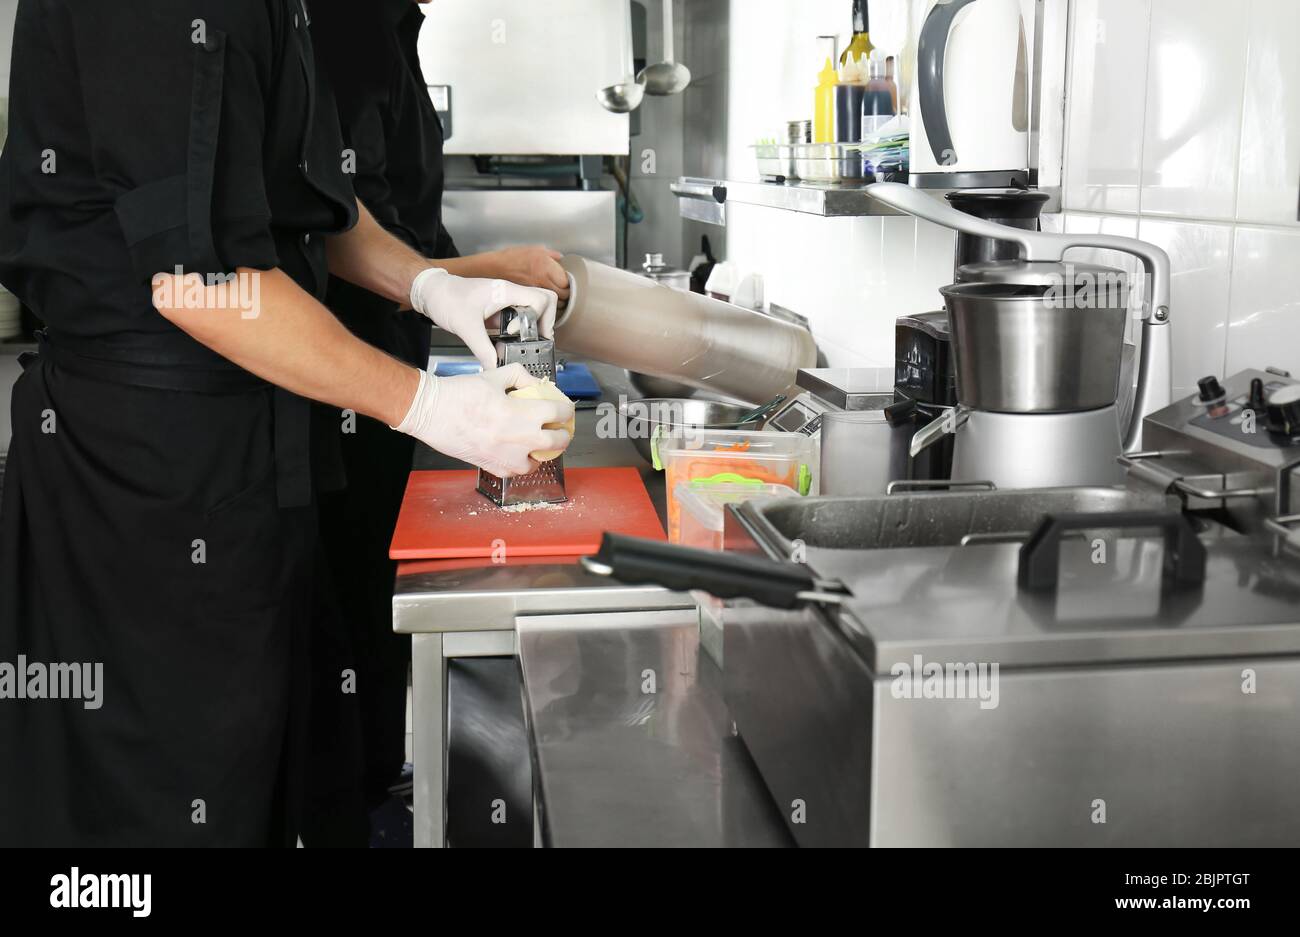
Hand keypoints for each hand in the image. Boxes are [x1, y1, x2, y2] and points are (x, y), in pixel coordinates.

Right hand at [391, 364, 575, 477]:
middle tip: (559, 428)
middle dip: (563, 434)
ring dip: (542, 452)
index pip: (560, 412)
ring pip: (539, 461)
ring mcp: (507, 456)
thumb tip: (536, 384)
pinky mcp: (493, 467)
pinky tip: (518, 452)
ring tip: (538, 443)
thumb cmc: (459, 394)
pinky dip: (521, 462)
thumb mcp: (494, 376)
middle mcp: (521, 438)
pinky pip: (517, 470)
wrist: (431, 412)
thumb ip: (520, 377)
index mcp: (524, 413)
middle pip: (558, 441)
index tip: (565, 408)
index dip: (567, 409)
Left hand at [410, 267, 557, 370]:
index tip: (531, 335)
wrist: (430, 291)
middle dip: (545, 321)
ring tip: (522, 340)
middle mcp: (508, 292)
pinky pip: (517, 313)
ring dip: (531, 324)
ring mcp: (504, 297)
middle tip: (537, 338)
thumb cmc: (445, 298)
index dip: (542, 319)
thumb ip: (483, 350)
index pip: (541, 299)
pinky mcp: (497, 305)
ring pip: (531, 307)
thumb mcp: (466, 328)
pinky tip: (507, 338)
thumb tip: (495, 367)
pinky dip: (518, 326)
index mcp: (505, 291)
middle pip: (543, 300)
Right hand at [482, 246, 570, 301]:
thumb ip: (552, 255)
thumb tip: (561, 259)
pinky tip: (547, 298)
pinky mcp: (531, 298)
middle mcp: (543, 280)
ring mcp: (537, 291)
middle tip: (564, 289)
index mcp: (546, 267)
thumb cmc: (513, 257)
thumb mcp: (535, 249)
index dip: (569, 283)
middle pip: (564, 295)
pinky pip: (545, 303)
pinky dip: (549, 303)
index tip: (567, 280)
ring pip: (556, 302)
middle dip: (566, 293)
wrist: (495, 268)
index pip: (567, 282)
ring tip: (557, 294)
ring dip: (559, 300)